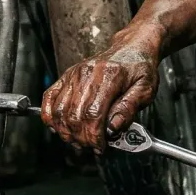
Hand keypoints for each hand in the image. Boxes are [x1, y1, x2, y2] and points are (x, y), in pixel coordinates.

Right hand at [41, 31, 160, 151]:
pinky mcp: (67, 76)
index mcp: (109, 76)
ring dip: (66, 132)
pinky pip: (50, 97)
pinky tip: (58, 127)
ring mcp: (74, 74)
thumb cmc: (140, 67)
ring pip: (60, 110)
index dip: (94, 136)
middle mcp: (88, 74)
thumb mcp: (146, 89)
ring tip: (78, 141)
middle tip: (91, 146)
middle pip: (74, 115)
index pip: (94, 114)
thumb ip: (129, 109)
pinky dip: (49, 116)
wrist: (132, 47)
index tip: (101, 146)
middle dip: (81, 138)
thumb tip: (112, 129)